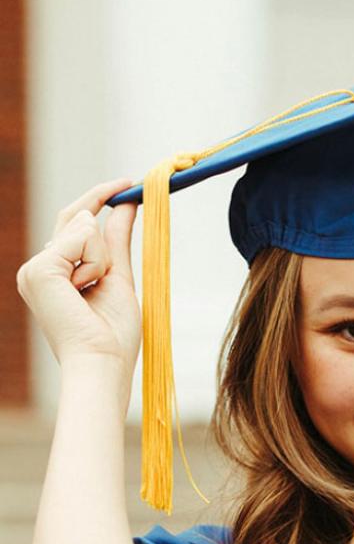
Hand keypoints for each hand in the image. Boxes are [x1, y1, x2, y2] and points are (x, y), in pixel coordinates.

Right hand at [16, 179, 140, 384]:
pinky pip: (81, 238)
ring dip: (105, 256)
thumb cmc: (113, 333)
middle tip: (129, 182)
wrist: (103, 360)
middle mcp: (39, 268)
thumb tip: (126, 207)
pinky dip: (96, 261)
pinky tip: (88, 287)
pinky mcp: (39, 271)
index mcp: (55, 273)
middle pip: (75, 216)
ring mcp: (34, 269)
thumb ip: (117, 241)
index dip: (97, 199)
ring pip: (84, 225)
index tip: (126, 184)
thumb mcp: (119, 277)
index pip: (73, 223)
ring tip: (97, 290)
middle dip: (102, 199)